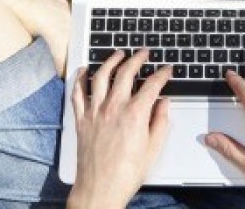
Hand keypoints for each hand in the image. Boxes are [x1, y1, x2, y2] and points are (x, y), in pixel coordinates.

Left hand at [67, 49, 171, 208]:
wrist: (100, 190)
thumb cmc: (127, 174)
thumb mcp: (154, 148)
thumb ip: (161, 122)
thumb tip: (164, 104)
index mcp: (135, 115)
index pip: (152, 85)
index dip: (162, 74)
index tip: (166, 70)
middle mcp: (114, 108)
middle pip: (126, 73)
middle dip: (137, 59)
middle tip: (143, 53)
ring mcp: (95, 112)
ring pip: (101, 76)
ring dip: (111, 61)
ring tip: (118, 54)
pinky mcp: (82, 120)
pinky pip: (78, 93)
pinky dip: (80, 79)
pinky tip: (84, 70)